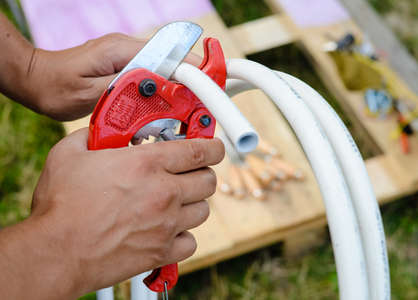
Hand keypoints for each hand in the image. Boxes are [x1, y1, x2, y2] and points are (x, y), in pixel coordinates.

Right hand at [2, 128, 223, 298]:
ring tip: (175, 202)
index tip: (213, 148)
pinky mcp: (162, 252)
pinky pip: (191, 242)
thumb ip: (91, 136)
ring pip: (203, 210)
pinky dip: (183, 236)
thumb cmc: (61, 206)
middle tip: (188, 174)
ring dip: (193, 203)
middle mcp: (164, 192)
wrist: (56, 252)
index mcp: (146, 164)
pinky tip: (167, 230)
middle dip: (202, 174)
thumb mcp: (69, 154)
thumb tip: (99, 132)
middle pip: (208, 180)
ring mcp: (166, 224)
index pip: (200, 150)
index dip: (213, 147)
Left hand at [24, 33, 201, 120]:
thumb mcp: (91, 93)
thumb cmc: (58, 87)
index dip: (195, 72)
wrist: (39, 81)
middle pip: (174, 66)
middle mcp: (130, 50)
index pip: (170, 57)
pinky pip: (152, 82)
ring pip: (165, 76)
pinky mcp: (126, 70)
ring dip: (175, 97)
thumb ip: (126, 89)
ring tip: (180, 120)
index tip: (213, 86)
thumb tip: (158, 90)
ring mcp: (129, 59)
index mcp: (124, 50)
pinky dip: (160, 99)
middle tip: (198, 113)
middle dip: (190, 88)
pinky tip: (157, 118)